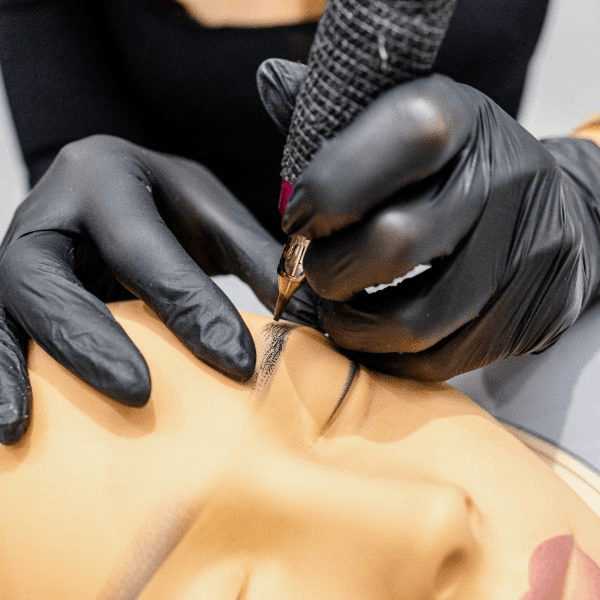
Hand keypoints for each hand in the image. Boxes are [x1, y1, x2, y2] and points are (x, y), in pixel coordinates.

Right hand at [0, 134, 317, 442]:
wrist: (110, 191)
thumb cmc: (166, 206)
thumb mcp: (212, 216)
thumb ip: (258, 262)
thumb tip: (315, 318)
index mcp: (104, 176)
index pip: (145, 247)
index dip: (189, 307)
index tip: (238, 364)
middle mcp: (47, 210)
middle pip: (46, 273)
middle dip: (89, 337)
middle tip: (139, 394)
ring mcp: (15, 250)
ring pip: (3, 304)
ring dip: (13, 366)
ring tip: (23, 424)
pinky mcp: (3, 290)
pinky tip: (10, 425)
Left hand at [258, 60, 599, 380]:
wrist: (549, 209)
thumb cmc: (453, 167)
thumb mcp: (405, 121)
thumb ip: (338, 115)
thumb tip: (271, 82)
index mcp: (461, 119)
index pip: (401, 137)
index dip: (331, 187)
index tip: (298, 220)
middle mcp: (502, 181)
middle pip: (396, 242)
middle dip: (329, 272)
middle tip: (315, 272)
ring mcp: (523, 254)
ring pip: (415, 321)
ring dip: (353, 327)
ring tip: (338, 309)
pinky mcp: (529, 314)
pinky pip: (439, 360)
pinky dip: (388, 357)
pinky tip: (373, 334)